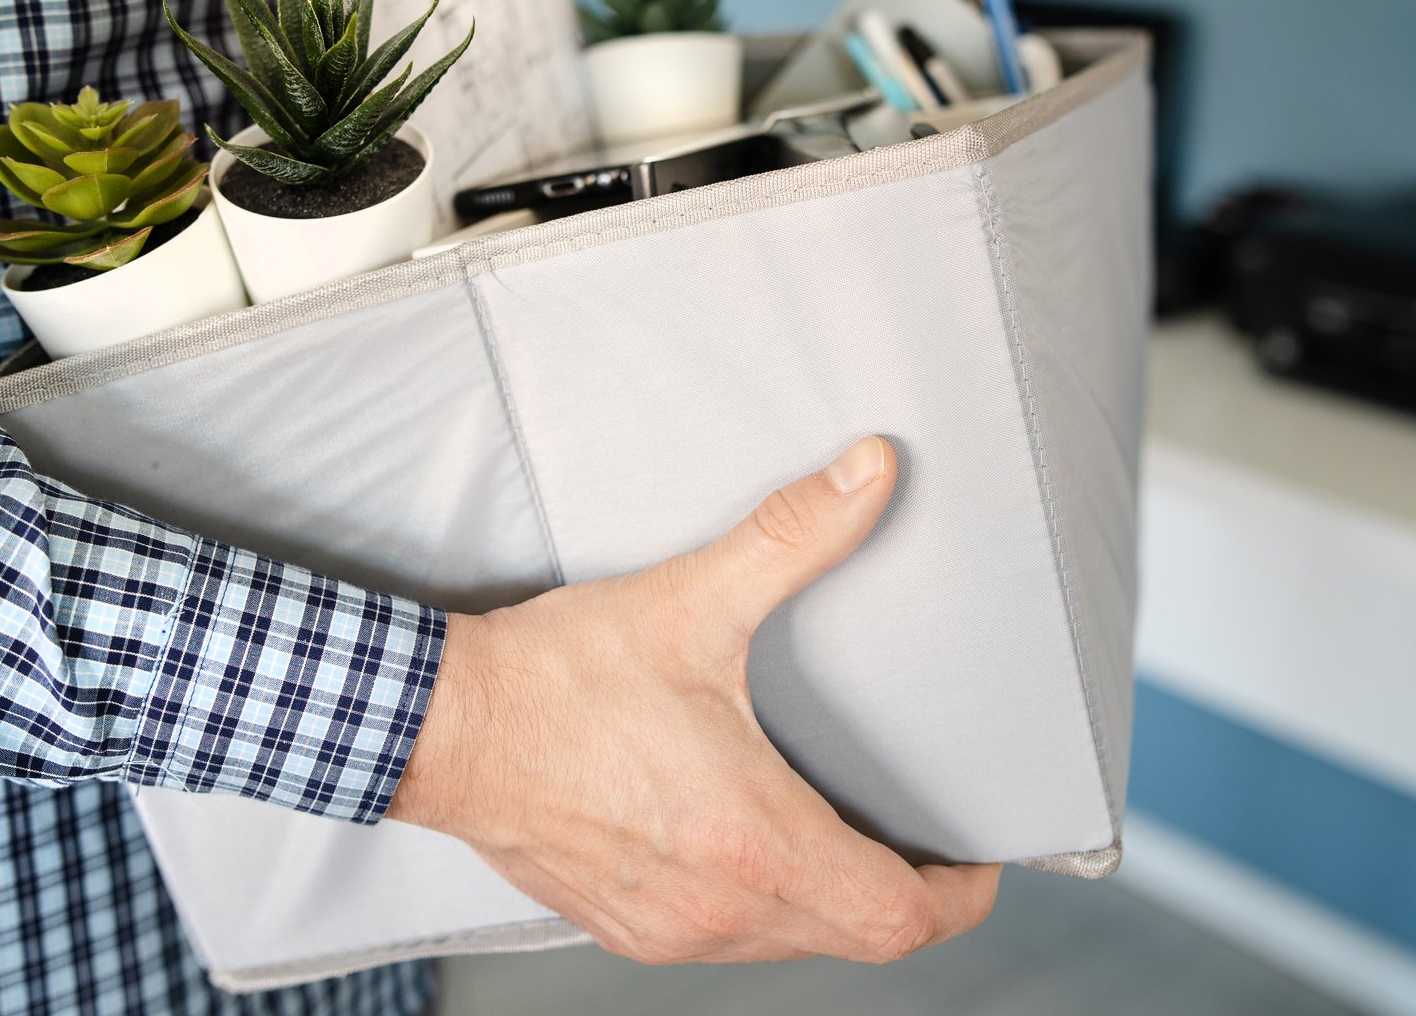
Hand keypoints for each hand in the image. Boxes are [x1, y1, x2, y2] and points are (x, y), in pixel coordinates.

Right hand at [387, 436, 1000, 964]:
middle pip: (855, 939)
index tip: (976, 862)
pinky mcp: (623, 923)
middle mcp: (718, 906)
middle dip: (903, 896)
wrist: (439, 729)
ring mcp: (667, 926)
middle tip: (923, 843)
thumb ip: (793, 534)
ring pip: (790, 944)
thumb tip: (871, 473)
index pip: (898, 920)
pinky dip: (763, 906)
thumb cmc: (555, 680)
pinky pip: (726, 940)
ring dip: (830, 902)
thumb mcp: (692, 600)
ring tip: (846, 837)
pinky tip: (750, 844)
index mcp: (754, 839)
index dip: (957, 898)